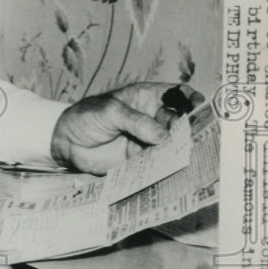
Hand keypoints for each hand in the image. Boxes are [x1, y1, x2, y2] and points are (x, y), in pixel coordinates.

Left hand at [50, 82, 203, 175]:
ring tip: (188, 160)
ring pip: (173, 145)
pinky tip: (174, 173)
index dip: (193, 100)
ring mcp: (149, 139)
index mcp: (147, 97)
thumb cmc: (86, 116)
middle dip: (190, 131)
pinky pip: (159, 163)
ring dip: (181, 152)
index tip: (202, 110)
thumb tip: (163, 136)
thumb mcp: (109, 112)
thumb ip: (136, 122)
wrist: (65, 141)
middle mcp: (153, 118)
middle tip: (195, 143)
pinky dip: (167, 168)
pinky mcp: (142, 159)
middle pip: (181, 123)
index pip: (178, 94)